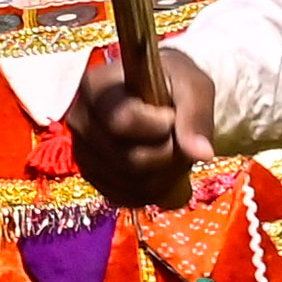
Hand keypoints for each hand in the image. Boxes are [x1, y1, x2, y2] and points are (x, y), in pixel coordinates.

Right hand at [65, 52, 211, 209]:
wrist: (158, 96)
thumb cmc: (173, 84)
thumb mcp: (193, 87)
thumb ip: (195, 115)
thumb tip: (201, 153)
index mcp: (97, 87)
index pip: (123, 121)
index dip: (158, 126)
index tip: (172, 116)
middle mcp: (80, 120)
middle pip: (130, 159)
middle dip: (168, 154)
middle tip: (178, 136)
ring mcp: (83, 152)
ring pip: (132, 184)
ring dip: (165, 174)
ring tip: (172, 150)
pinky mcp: (92, 177)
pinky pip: (128, 197)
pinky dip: (154, 189)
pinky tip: (160, 167)